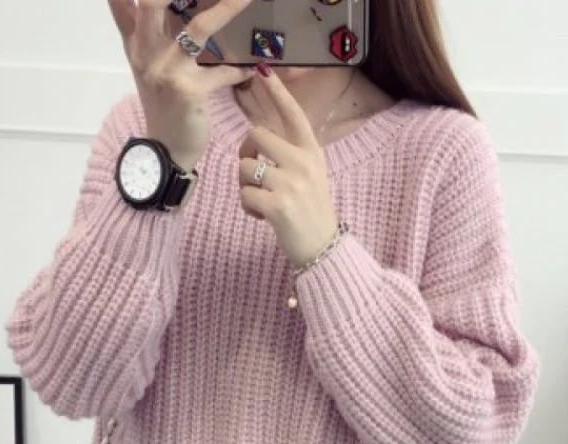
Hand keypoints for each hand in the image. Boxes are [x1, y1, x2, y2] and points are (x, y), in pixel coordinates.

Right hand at [108, 0, 254, 169]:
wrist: (166, 152)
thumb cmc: (162, 106)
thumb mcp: (145, 65)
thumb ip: (136, 29)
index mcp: (136, 44)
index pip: (124, 3)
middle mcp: (146, 54)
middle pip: (154, 3)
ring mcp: (166, 72)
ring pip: (197, 30)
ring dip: (226, 10)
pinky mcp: (188, 92)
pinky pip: (221, 73)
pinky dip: (239, 69)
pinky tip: (253, 68)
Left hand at [238, 68, 341, 268]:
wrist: (323, 248)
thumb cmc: (311, 212)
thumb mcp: (311, 175)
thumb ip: (291, 154)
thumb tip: (258, 134)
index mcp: (312, 152)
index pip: (293, 114)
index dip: (277, 92)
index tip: (263, 71)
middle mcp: (303, 162)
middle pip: (256, 135)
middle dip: (245, 153)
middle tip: (252, 173)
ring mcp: (290, 183)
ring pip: (245, 167)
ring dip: (245, 185)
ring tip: (261, 202)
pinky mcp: (277, 204)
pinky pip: (244, 194)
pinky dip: (247, 207)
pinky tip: (263, 217)